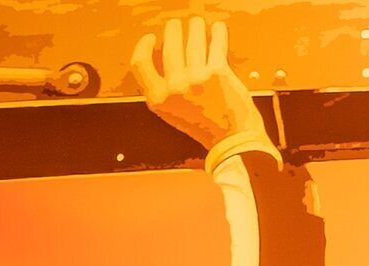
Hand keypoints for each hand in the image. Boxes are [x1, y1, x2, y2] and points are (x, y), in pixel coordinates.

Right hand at [129, 16, 266, 158]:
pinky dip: (217, 32)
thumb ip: (161, 87)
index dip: (143, 45)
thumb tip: (160, 53)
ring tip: (197, 24)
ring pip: (193, 38)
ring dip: (195, 26)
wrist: (229, 138)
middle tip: (178, 25)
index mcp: (157, 98)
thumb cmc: (201, 124)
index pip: (140, 62)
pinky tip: (216, 29)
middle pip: (169, 44)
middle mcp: (174, 87)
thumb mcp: (168, 111)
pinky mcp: (217, 72)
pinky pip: (216, 42)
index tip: (151, 37)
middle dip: (173, 28)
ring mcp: (195, 79)